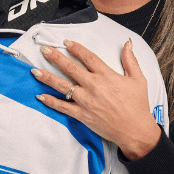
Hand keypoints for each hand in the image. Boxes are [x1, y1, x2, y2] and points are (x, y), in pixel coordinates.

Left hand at [31, 38, 160, 160]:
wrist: (135, 130)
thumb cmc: (138, 106)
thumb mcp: (138, 79)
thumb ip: (130, 60)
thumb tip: (127, 44)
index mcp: (107, 76)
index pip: (88, 57)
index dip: (76, 48)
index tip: (66, 42)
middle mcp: (94, 86)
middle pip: (70, 68)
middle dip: (56, 57)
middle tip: (44, 50)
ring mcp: (86, 101)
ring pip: (62, 86)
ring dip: (47, 77)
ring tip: (35, 71)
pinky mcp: (82, 114)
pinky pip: (62, 106)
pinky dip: (50, 101)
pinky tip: (40, 96)